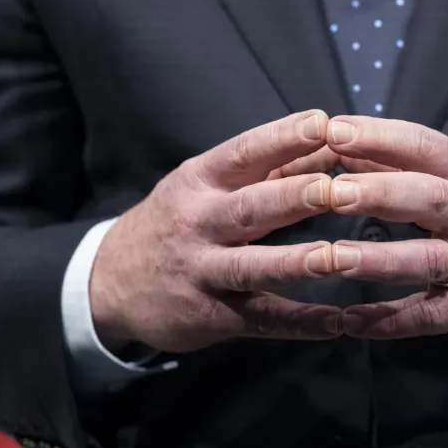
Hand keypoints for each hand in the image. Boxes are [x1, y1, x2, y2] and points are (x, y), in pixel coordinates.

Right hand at [90, 111, 345, 353]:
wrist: (110, 282)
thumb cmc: (176, 222)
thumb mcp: (206, 186)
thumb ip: (269, 168)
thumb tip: (332, 140)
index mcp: (200, 182)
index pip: (242, 153)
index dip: (281, 139)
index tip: (320, 123)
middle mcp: (199, 224)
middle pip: (250, 209)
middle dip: (292, 198)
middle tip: (334, 189)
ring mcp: (204, 272)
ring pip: (253, 266)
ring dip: (297, 263)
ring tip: (337, 258)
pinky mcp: (213, 315)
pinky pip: (262, 318)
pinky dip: (300, 323)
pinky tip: (337, 323)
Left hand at [323, 116, 447, 342]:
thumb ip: (407, 164)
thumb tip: (342, 143)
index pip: (423, 145)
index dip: (379, 137)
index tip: (333, 130)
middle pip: (428, 198)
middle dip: (379, 194)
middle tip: (332, 193)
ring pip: (427, 260)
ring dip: (378, 260)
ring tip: (333, 258)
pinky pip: (428, 316)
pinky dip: (389, 322)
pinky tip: (350, 323)